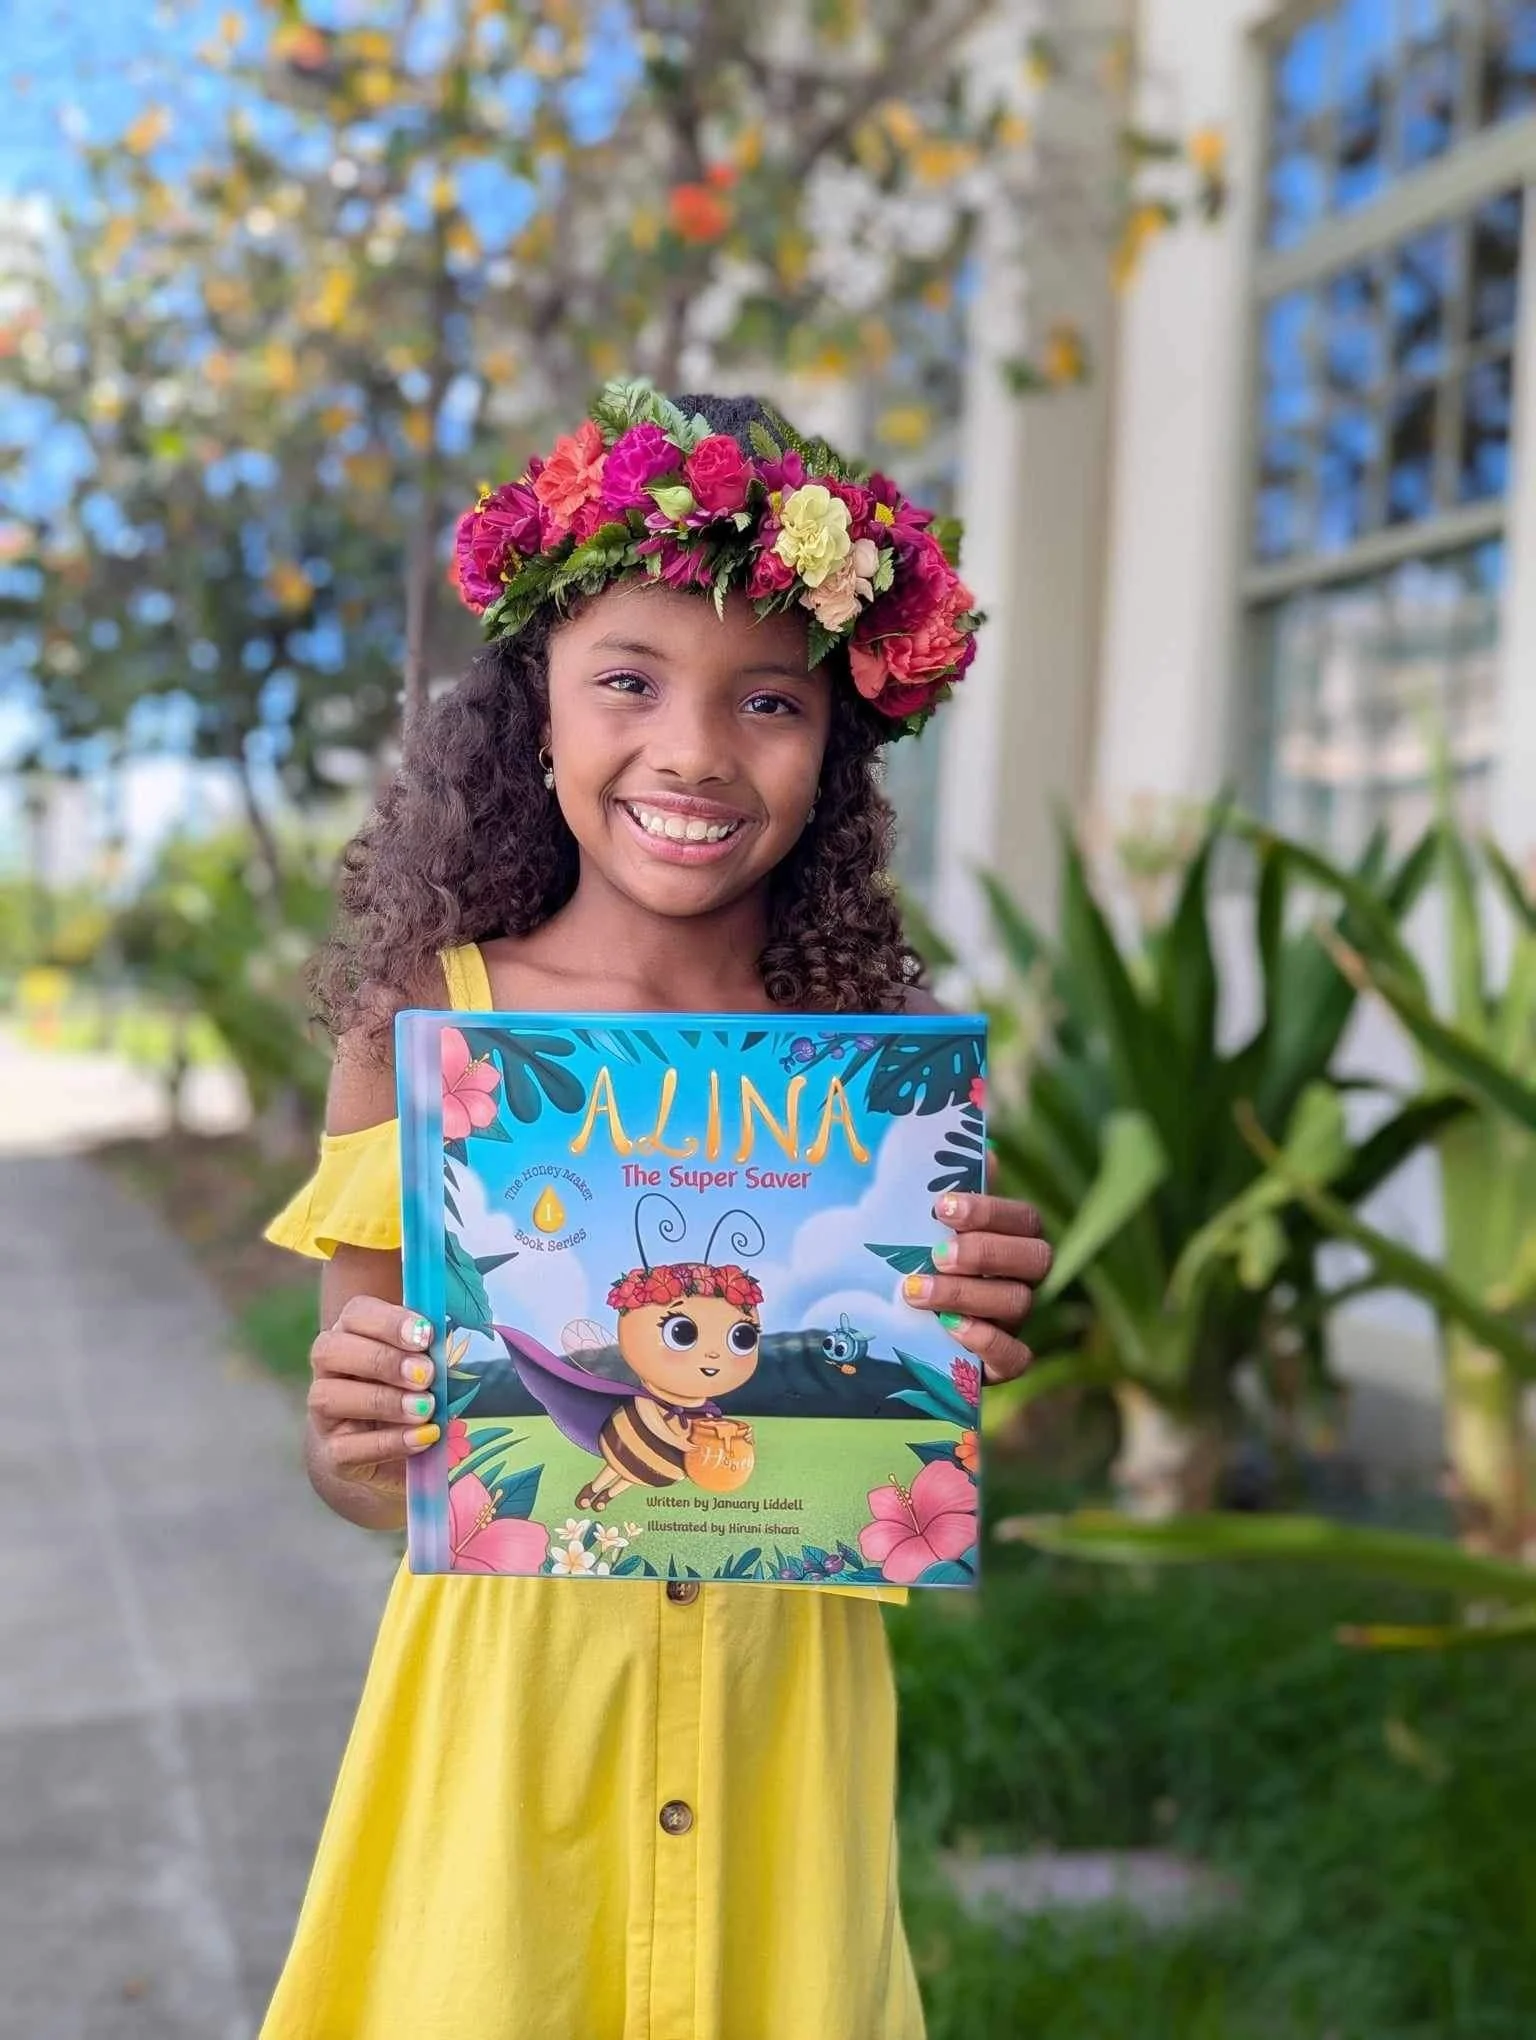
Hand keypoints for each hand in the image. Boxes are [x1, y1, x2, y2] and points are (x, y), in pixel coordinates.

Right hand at [307, 1296, 441, 1494]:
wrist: (397, 1455)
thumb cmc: (414, 1397)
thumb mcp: (425, 1370)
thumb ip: (430, 1353)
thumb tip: (449, 1346)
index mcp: (352, 1336)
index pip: (355, 1314)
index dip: (388, 1322)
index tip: (426, 1335)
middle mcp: (329, 1371)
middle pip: (330, 1349)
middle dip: (382, 1360)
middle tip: (426, 1375)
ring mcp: (323, 1414)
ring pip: (328, 1397)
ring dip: (383, 1401)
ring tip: (426, 1408)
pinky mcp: (332, 1453)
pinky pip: (346, 1447)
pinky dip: (388, 1442)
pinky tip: (422, 1437)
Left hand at [901, 1156, 1051, 1384]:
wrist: (893, 1324)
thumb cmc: (914, 1259)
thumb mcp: (922, 1222)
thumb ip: (948, 1186)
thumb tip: (983, 1148)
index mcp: (1012, 1239)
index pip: (1023, 1218)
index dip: (989, 1210)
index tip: (942, 1206)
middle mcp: (1022, 1278)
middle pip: (1036, 1258)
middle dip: (984, 1252)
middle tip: (935, 1253)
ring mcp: (1015, 1321)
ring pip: (1018, 1303)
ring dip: (967, 1295)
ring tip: (916, 1291)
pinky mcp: (1002, 1362)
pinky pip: (1016, 1356)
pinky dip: (987, 1342)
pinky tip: (950, 1330)